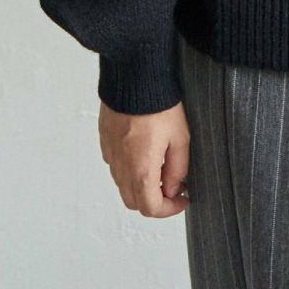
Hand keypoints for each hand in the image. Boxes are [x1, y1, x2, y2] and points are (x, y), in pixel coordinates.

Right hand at [98, 99, 189, 217]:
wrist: (134, 78)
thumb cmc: (158, 105)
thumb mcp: (180, 138)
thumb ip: (177, 169)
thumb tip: (173, 188)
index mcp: (140, 171)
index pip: (151, 208)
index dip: (170, 209)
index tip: (182, 198)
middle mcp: (121, 167)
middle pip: (134, 202)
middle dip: (155, 201)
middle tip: (174, 186)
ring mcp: (110, 155)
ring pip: (123, 185)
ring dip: (142, 186)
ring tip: (161, 167)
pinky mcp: (105, 142)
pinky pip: (116, 166)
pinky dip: (130, 170)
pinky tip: (145, 153)